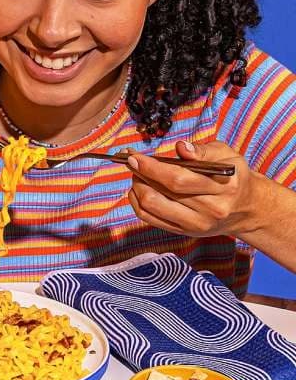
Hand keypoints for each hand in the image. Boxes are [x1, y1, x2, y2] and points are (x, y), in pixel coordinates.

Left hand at [125, 140, 259, 238]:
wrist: (248, 208)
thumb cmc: (234, 177)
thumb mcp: (227, 156)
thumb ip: (203, 151)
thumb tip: (181, 147)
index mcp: (223, 188)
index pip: (179, 179)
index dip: (151, 167)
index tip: (134, 156)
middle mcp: (211, 210)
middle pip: (163, 193)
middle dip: (141, 174)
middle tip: (133, 161)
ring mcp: (196, 225)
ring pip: (152, 207)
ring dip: (137, 187)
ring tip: (138, 174)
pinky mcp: (185, 232)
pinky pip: (150, 219)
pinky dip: (137, 202)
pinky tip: (138, 189)